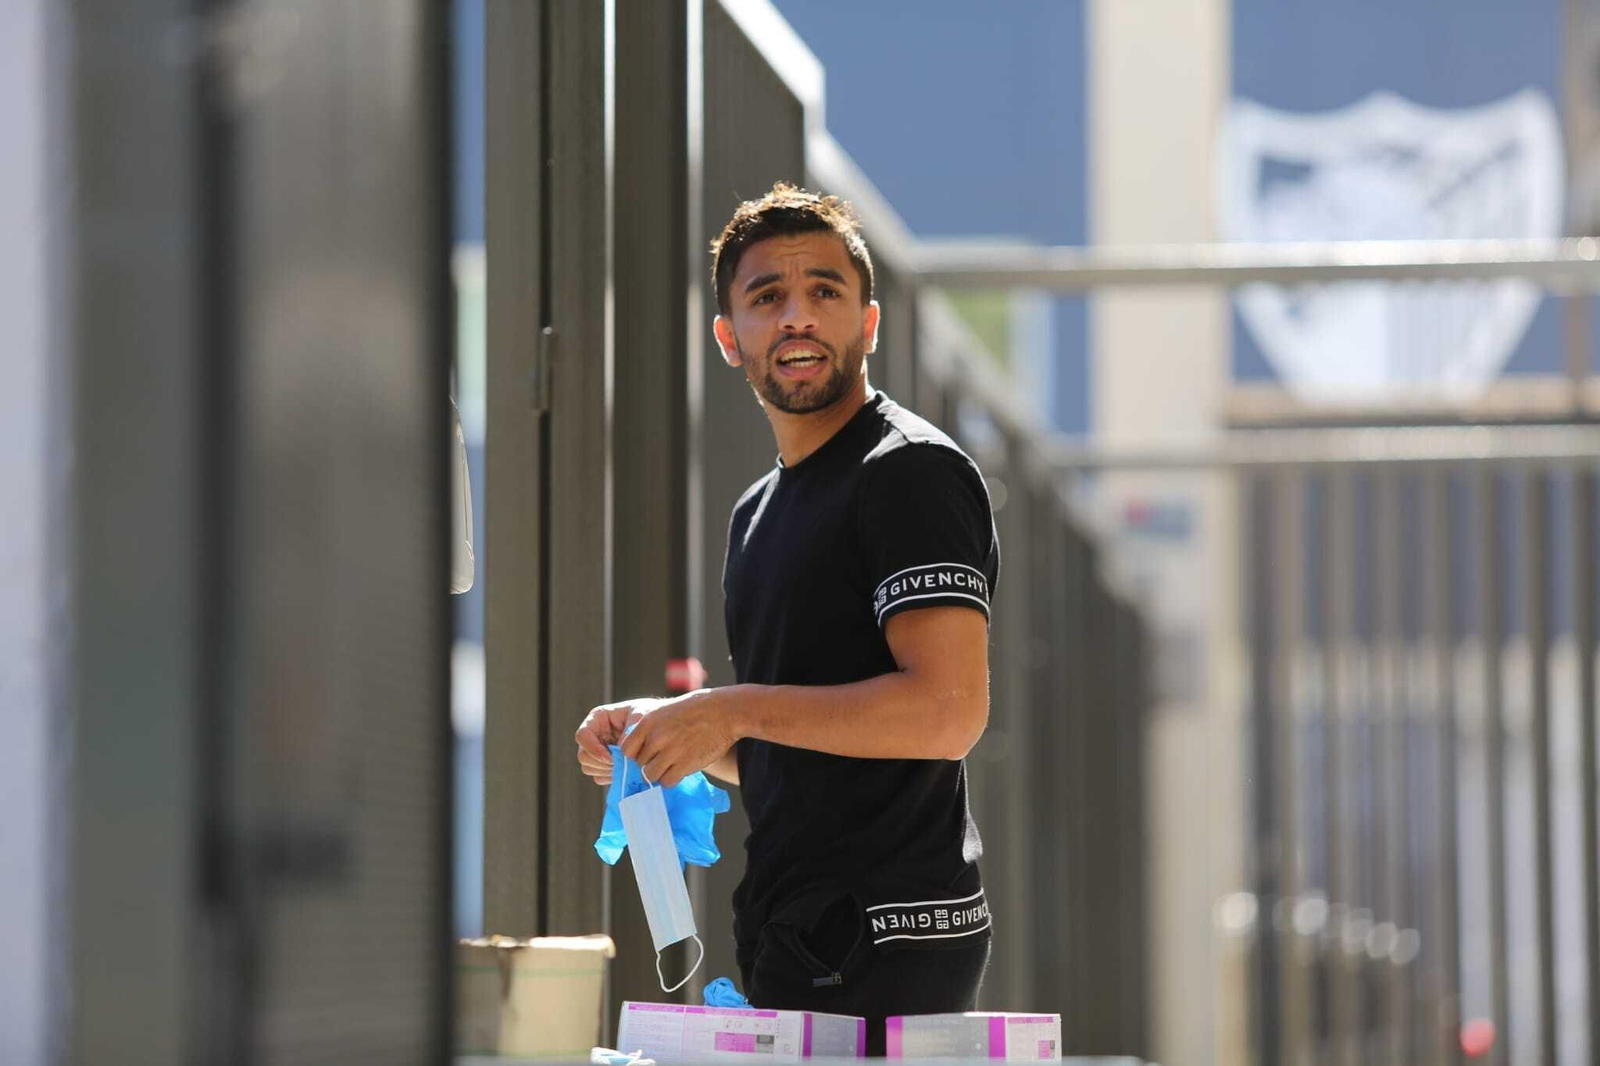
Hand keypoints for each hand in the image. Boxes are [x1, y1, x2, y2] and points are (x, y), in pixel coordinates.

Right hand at [574, 697, 665, 785]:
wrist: (659, 725)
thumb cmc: (647, 714)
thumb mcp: (640, 715)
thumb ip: (630, 731)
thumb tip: (620, 752)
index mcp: (597, 718)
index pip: (582, 735)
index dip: (593, 748)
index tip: (610, 757)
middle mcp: (593, 735)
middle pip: (583, 756)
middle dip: (601, 763)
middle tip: (621, 764)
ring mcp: (596, 751)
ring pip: (589, 768)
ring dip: (606, 771)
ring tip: (626, 766)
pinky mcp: (603, 764)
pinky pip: (598, 777)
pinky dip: (610, 777)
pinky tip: (625, 771)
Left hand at [619, 688, 740, 788]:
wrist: (724, 711)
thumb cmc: (694, 710)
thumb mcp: (664, 712)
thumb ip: (649, 729)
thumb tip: (638, 750)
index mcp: (647, 722)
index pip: (626, 750)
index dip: (636, 754)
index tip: (647, 752)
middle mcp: (656, 737)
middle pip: (639, 763)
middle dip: (650, 763)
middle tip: (664, 758)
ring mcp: (671, 751)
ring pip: (651, 775)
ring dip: (660, 773)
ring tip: (672, 764)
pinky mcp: (685, 764)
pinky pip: (667, 781)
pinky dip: (672, 778)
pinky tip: (681, 769)